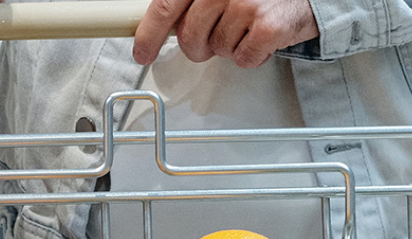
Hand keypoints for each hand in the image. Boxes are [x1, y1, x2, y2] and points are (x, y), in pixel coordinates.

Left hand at [132, 0, 318, 67]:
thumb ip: (192, 2)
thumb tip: (159, 26)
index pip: (164, 6)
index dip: (149, 35)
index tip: (143, 52)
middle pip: (189, 37)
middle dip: (199, 46)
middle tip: (216, 37)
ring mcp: (246, 5)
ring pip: (216, 50)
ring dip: (231, 47)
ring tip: (248, 27)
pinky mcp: (268, 26)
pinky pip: (243, 59)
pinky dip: (253, 56)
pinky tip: (263, 38)